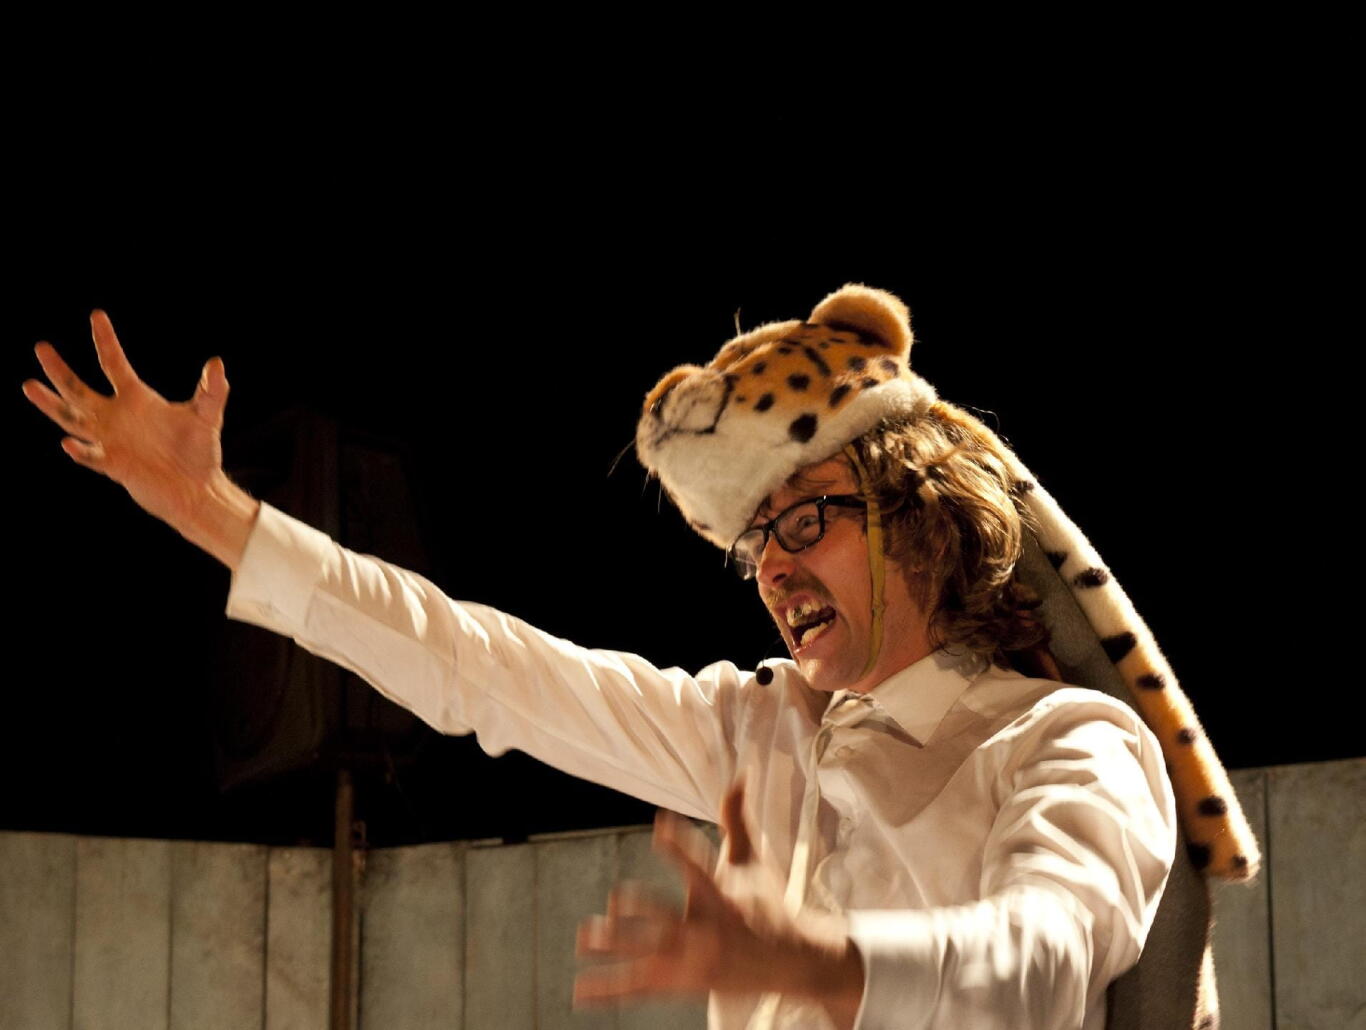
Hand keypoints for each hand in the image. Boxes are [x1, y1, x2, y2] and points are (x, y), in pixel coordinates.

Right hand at [22, 310, 255, 565]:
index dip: (105, 340)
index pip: (113, 363)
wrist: (196, 488)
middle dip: (58, 370)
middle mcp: (115, 416)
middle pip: (78, 388)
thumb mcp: (207, 416)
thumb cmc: (198, 451)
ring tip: (29, 386)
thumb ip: (212, 391)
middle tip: (41, 348)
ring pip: (72, 419)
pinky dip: (81, 451)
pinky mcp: (114, 465)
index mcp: (134, 398)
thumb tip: (217, 363)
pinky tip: (68, 443)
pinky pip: (91, 456)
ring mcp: (110, 440)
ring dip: (51, 405)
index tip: (96, 315)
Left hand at [574, 780, 864, 1025]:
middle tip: (616, 897)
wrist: (794, 963)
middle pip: (672, 921)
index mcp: (723, 896)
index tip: (660, 824)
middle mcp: (708, 930)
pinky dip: (611, 989)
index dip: (680, 846)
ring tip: (584, 937)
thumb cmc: (770, 904)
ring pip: (651, 955)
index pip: (700, 867)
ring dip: (617, 948)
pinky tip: (579, 991)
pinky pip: (643, 987)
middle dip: (644, 912)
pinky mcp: (685, 983)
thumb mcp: (754, 861)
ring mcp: (695, 960)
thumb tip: (739, 774)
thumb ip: (736, 820)